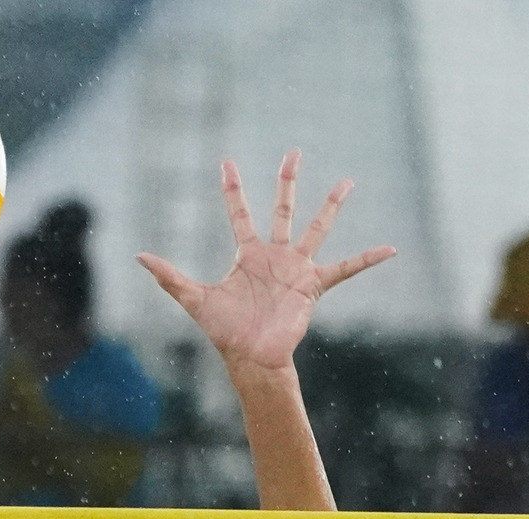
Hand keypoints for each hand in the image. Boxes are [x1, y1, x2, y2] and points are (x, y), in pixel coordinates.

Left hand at [137, 151, 393, 373]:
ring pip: (317, 228)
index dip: (232, 189)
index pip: (239, 213)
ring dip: (331, 205)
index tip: (226, 162)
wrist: (252, 358)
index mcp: (247, 255)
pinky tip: (390, 249)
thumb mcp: (194, 299)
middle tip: (293, 151)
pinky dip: (367, 259)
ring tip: (347, 181)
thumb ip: (169, 276)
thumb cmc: (225, 332)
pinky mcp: (313, 286)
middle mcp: (274, 256)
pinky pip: (346, 269)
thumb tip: (138, 256)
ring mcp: (296, 268)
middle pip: (282, 209)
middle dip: (286, 180)